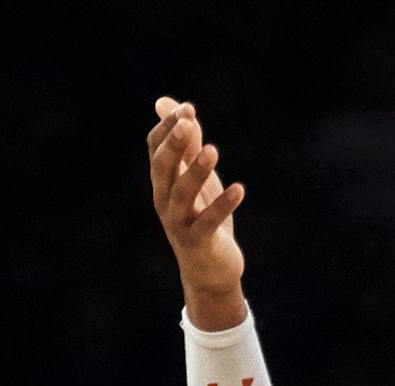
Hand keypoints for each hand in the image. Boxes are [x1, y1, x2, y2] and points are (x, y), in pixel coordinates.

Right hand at [147, 97, 245, 314]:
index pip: (155, 148)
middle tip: (187, 121)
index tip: (187, 109)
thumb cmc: (201, 218)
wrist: (209, 271)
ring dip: (197, 171)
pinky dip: (224, 205)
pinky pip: (209, 221)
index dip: (167, 127)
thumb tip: (173, 104)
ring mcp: (179, 222)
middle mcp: (164, 200)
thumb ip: (187, 144)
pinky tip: (240, 189)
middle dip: (174, 144)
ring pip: (182, 194)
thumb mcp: (196, 178)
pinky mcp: (199, 242)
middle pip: (162, 167)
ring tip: (213, 150)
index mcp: (162, 182)